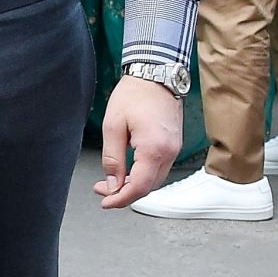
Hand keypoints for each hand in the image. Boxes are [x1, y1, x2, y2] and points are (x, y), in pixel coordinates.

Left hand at [94, 76, 183, 209]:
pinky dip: (144, 174)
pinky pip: (159, 168)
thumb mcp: (113, 127)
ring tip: (112, 181)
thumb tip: (112, 184)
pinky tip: (128, 171)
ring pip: (155, 179)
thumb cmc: (134, 95)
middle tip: (102, 190)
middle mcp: (169, 152)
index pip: (139, 187)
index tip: (106, 202)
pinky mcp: (174, 144)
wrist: (156, 74)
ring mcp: (175, 149)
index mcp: (154, 149)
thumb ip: (113, 160)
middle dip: (125, 193)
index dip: (121, 199)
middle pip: (148, 187)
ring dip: (134, 185)